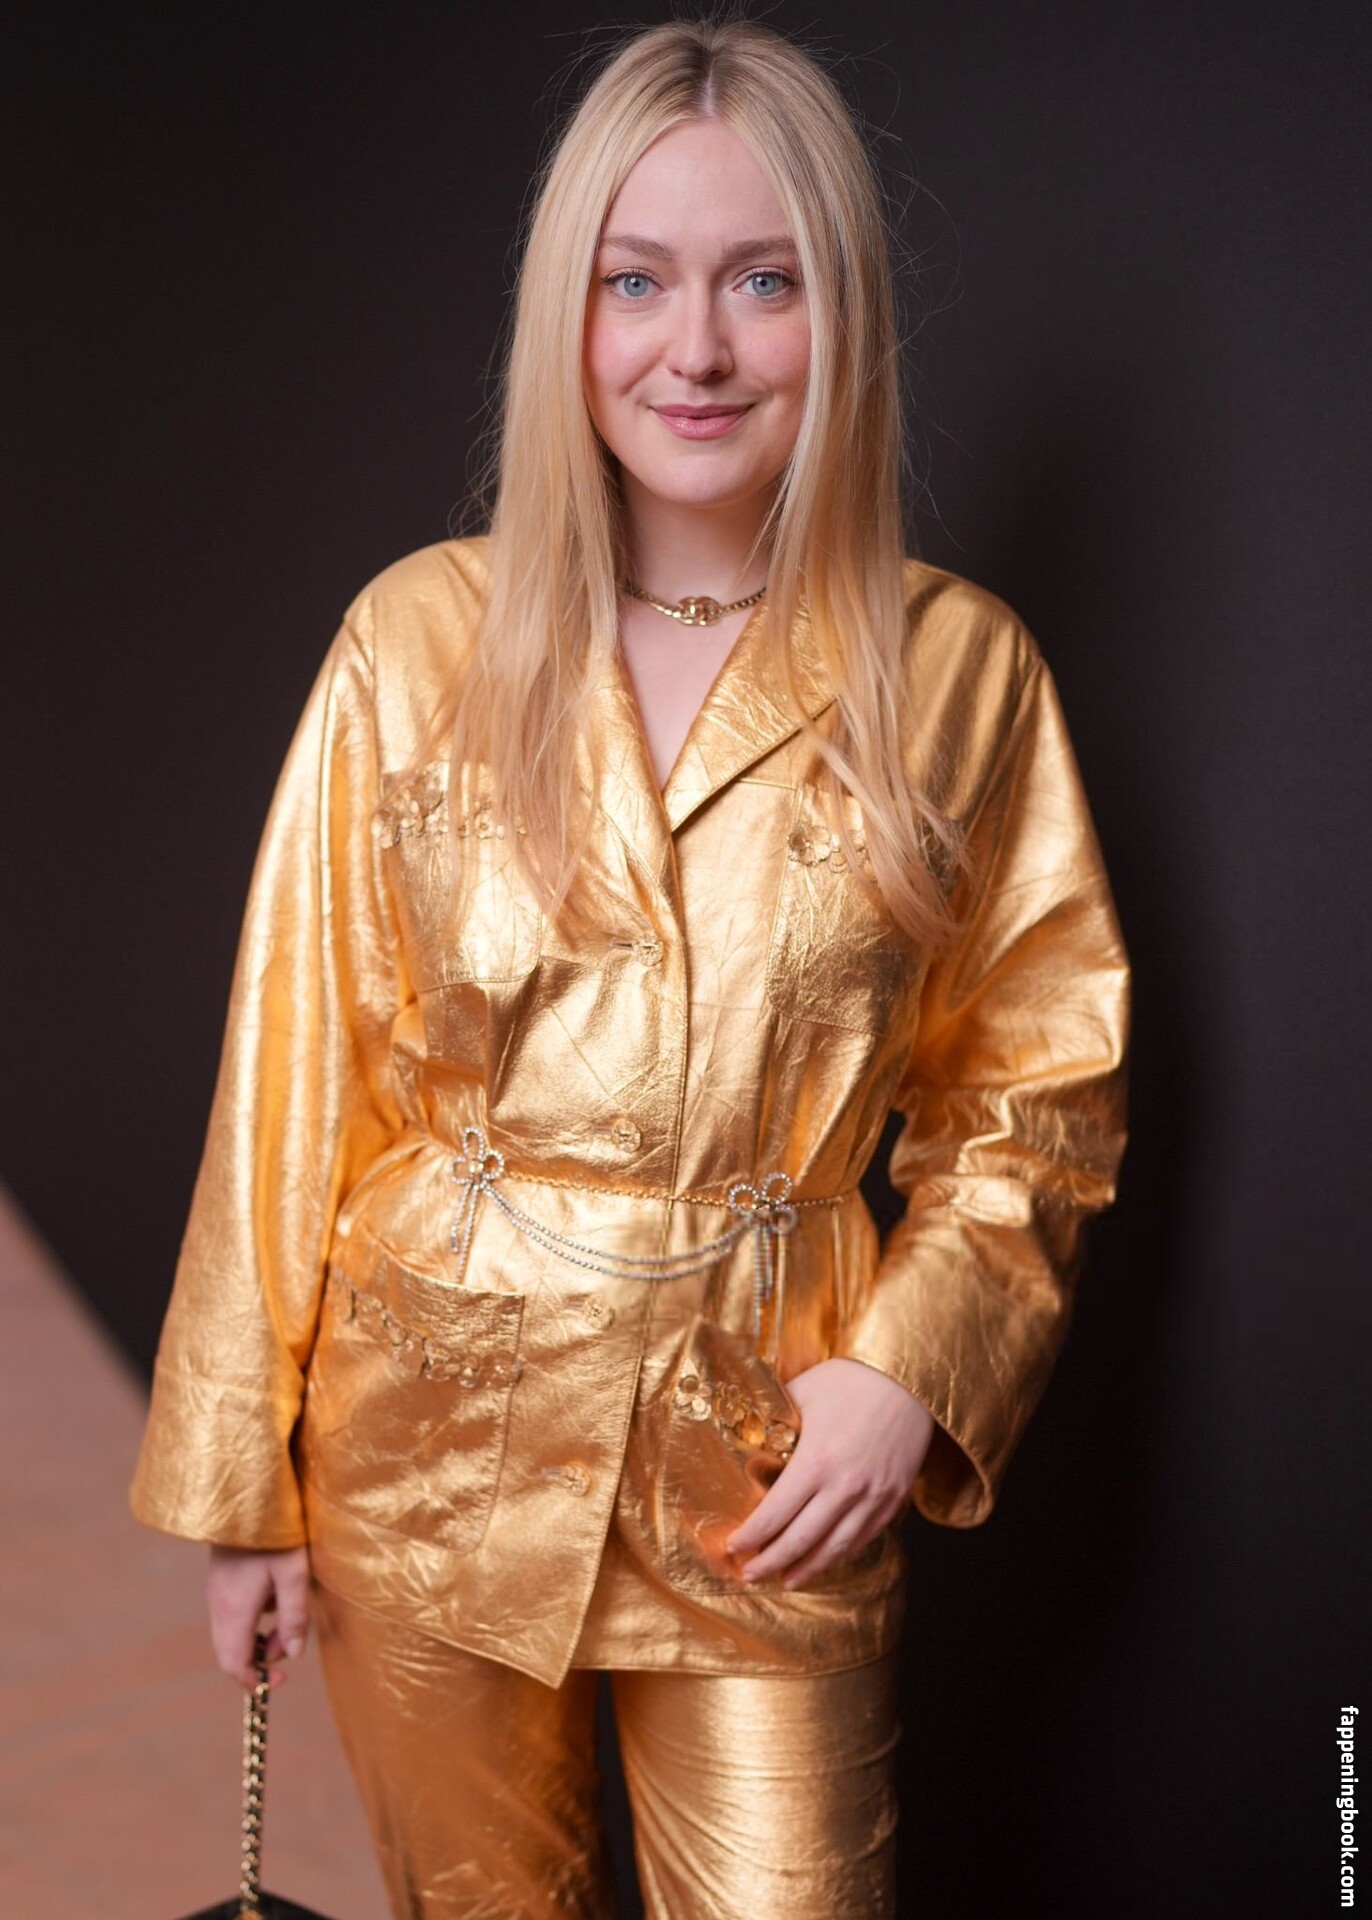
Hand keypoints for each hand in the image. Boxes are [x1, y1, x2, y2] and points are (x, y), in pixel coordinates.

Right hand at [206, 1544, 311, 1687]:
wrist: (246, 1494)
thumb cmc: (276, 1532)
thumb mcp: (294, 1573)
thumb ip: (294, 1617)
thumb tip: (293, 1654)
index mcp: (235, 1611)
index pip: (234, 1665)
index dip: (255, 1681)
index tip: (281, 1679)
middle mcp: (218, 1606)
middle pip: (231, 1652)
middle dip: (261, 1657)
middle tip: (290, 1640)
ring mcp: (215, 1592)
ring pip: (232, 1633)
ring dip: (259, 1634)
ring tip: (287, 1609)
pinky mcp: (220, 1580)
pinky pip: (232, 1614)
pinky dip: (252, 1617)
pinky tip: (273, 1590)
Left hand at [725, 1357, 934, 1589]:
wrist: (910, 1378)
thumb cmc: (852, 1379)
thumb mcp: (803, 1391)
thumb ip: (773, 1416)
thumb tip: (742, 1424)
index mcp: (816, 1462)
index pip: (774, 1515)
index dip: (750, 1536)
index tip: (732, 1546)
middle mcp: (844, 1488)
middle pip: (799, 1541)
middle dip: (769, 1563)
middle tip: (749, 1574)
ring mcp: (873, 1497)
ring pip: (833, 1549)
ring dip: (806, 1569)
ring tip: (785, 1580)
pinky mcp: (893, 1499)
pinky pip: (862, 1538)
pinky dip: (839, 1553)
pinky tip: (824, 1558)